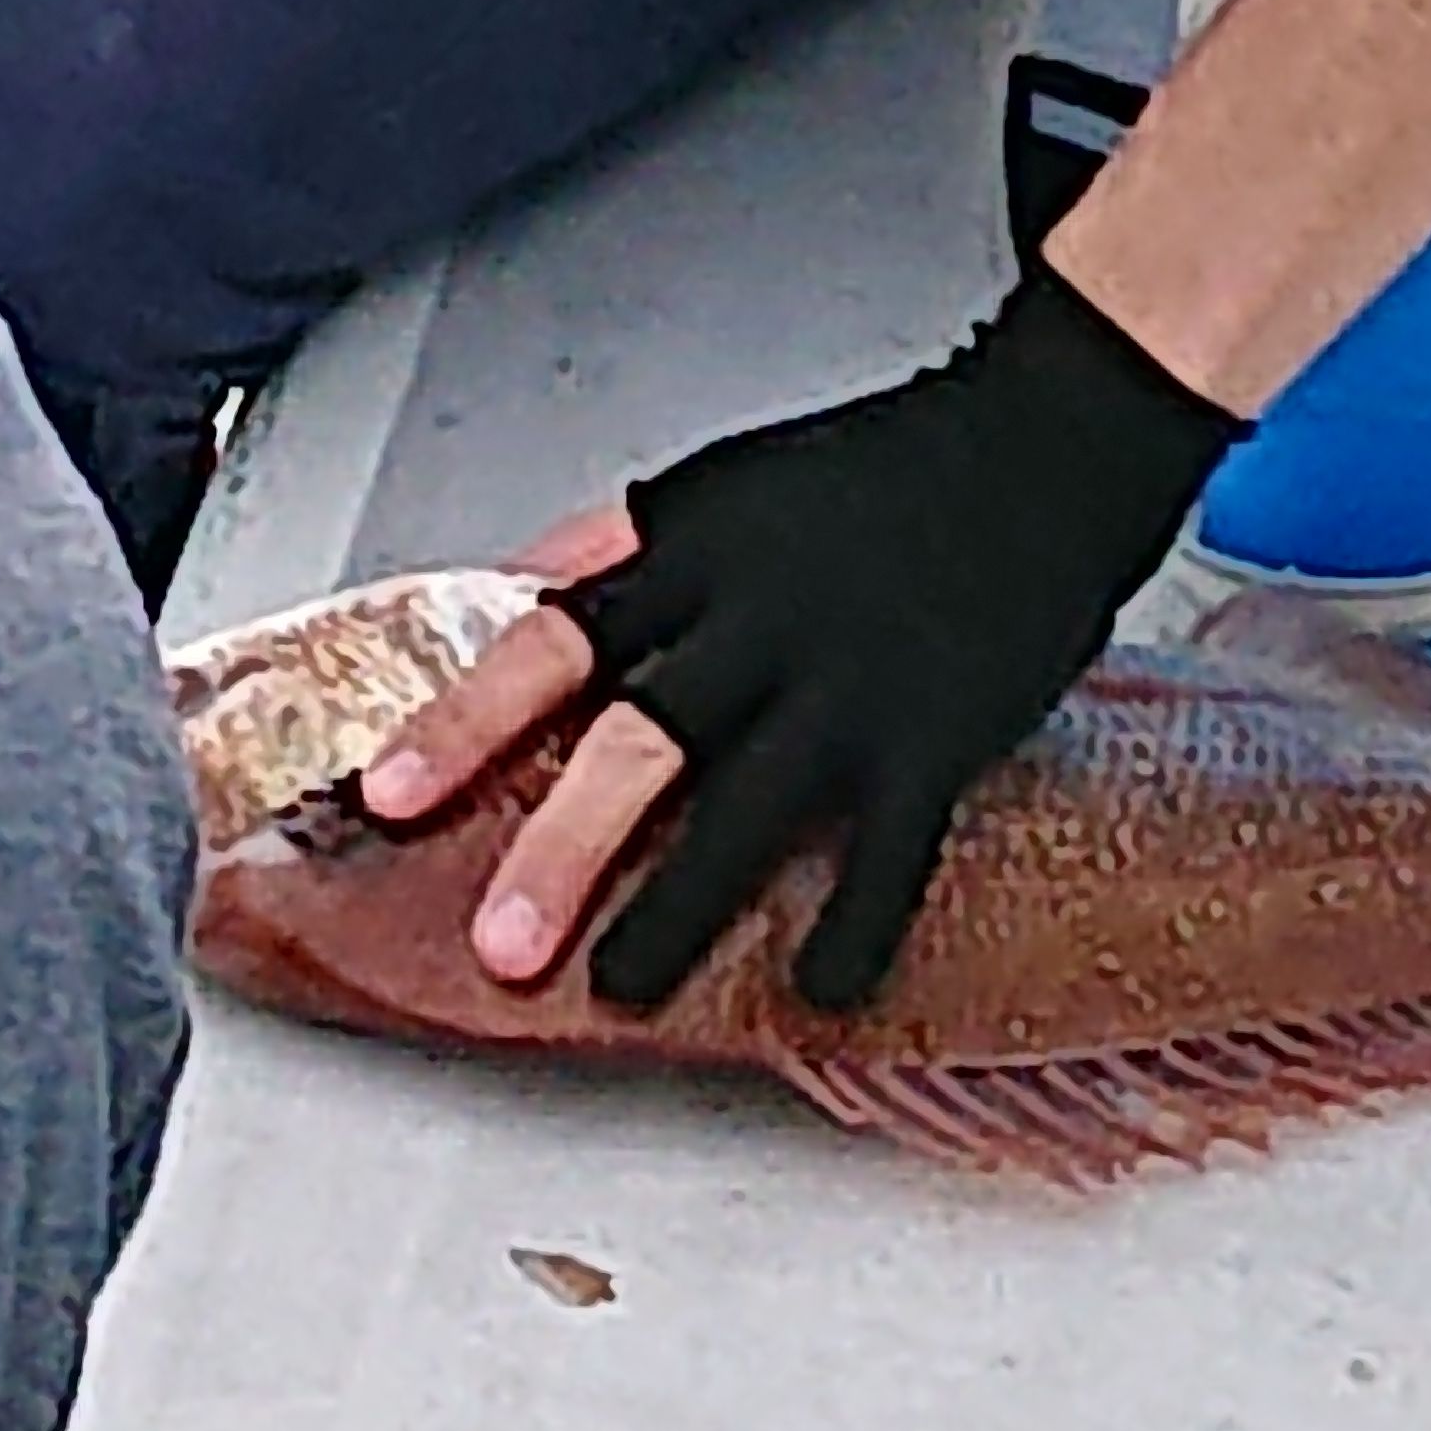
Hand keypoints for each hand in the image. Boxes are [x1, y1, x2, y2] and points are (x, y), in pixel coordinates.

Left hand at [358, 261, 1239, 1014]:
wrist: (1043, 440)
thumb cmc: (879, 472)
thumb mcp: (727, 483)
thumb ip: (619, 549)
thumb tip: (513, 593)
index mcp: (691, 552)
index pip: (549, 638)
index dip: (464, 719)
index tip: (388, 793)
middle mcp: (760, 615)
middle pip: (642, 738)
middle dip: (563, 849)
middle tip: (504, 947)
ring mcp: (853, 678)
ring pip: (749, 807)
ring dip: (680, 910)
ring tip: (621, 988)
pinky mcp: (943, 729)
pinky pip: (890, 848)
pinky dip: (853, 927)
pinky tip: (816, 990)